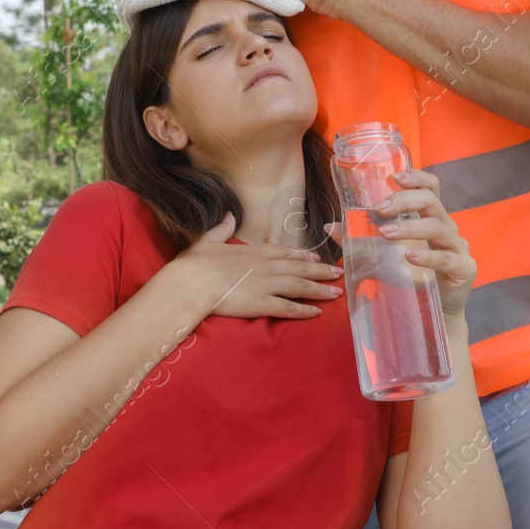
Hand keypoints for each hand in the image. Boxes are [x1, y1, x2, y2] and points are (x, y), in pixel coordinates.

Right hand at [164, 212, 345, 319]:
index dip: (302, 256)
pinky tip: (317, 312)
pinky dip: (304, 310)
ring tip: (336, 292)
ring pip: (300, 286)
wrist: (191, 283)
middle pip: (300, 268)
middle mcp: (265, 266)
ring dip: (320, 289)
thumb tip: (228, 215)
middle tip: (338, 272)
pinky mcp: (262, 303)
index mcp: (253, 252)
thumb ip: (222, 229)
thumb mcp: (208, 241)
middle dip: (321, 271)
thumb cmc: (195, 264)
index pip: (284, 252)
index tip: (316, 257)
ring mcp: (266, 285)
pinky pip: (288, 308)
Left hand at [325, 167, 475, 323]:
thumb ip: (359, 240)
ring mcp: (457, 247)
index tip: (394, 177)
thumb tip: (330, 226)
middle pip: (432, 201)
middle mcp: (446, 227)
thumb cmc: (410, 277)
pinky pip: (447, 258)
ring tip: (386, 233)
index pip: (431, 187)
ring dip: (410, 227)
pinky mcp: (463, 269)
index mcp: (430, 218)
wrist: (435, 313)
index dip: (417, 177)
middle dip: (405, 199)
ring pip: (438, 227)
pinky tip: (409, 257)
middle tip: (381, 208)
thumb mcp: (381, 256)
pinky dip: (428, 257)